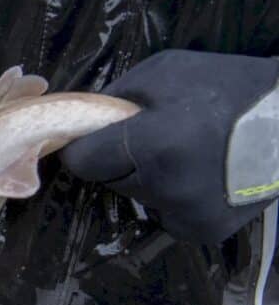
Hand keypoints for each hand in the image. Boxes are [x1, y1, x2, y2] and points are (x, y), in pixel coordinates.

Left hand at [60, 49, 278, 243]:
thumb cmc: (225, 87)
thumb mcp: (163, 73)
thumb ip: (114, 98)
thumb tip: (78, 122)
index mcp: (153, 144)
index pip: (82, 161)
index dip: (83, 146)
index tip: (93, 137)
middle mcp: (166, 186)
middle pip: (108, 180)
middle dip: (118, 160)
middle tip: (156, 137)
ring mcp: (186, 214)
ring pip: (136, 197)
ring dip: (147, 178)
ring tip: (184, 154)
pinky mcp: (202, 231)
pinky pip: (164, 214)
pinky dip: (171, 198)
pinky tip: (199, 176)